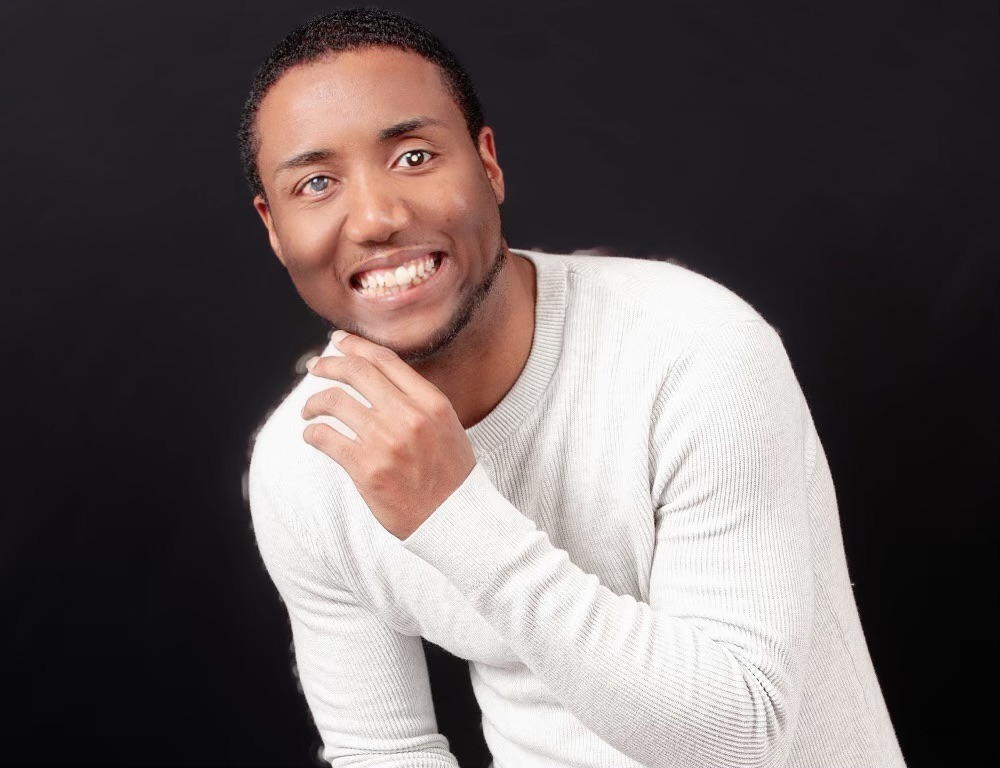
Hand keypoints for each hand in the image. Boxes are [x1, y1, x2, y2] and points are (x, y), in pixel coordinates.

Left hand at [300, 330, 476, 539]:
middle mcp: (409, 417)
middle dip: (329, 364)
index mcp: (431, 403)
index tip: (339, 342)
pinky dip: (313, 433)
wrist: (454, 519)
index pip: (385, 360)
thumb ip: (418, 400)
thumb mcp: (446, 426)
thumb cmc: (449, 475)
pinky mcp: (366, 470)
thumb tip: (378, 377)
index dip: (356, 346)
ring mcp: (386, 442)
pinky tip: (314, 436)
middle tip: (315, 367)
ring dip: (314, 402)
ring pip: (334, 402)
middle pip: (356, 372)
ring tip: (309, 411)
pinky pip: (326, 438)